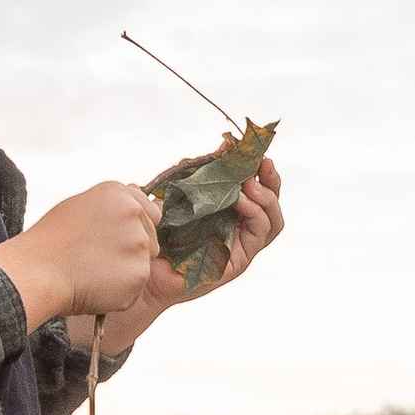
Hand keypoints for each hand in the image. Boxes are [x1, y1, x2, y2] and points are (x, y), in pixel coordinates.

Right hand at [0, 181, 160, 329]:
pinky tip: (95, 286)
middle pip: (152, 240)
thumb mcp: (80, 206)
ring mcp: (139, 245)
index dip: (134, 229)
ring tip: (92, 271)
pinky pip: (136, 288)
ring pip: (144, 265)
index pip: (150, 212)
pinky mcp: (139, 274)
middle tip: (97, 258)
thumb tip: (137, 210)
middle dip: (132, 252)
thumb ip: (113, 207)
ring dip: (125, 273)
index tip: (112, 240)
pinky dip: (119, 293)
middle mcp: (134, 214)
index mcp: (119, 193)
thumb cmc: (50, 242)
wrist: (37, 271)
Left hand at [87, 156, 283, 353]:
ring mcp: (241, 247)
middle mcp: (239, 230)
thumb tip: (222, 145)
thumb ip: (201, 174)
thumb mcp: (181, 196)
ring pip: (272, 220)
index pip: (255, 189)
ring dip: (265, 197)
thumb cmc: (156, 234)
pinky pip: (258, 235)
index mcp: (228, 213)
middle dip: (271, 180)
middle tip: (262, 162)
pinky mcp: (238, 262)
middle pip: (271, 204)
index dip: (257, 170)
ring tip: (249, 182)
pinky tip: (239, 200)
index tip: (250, 150)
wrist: (142, 269)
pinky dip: (254, 214)